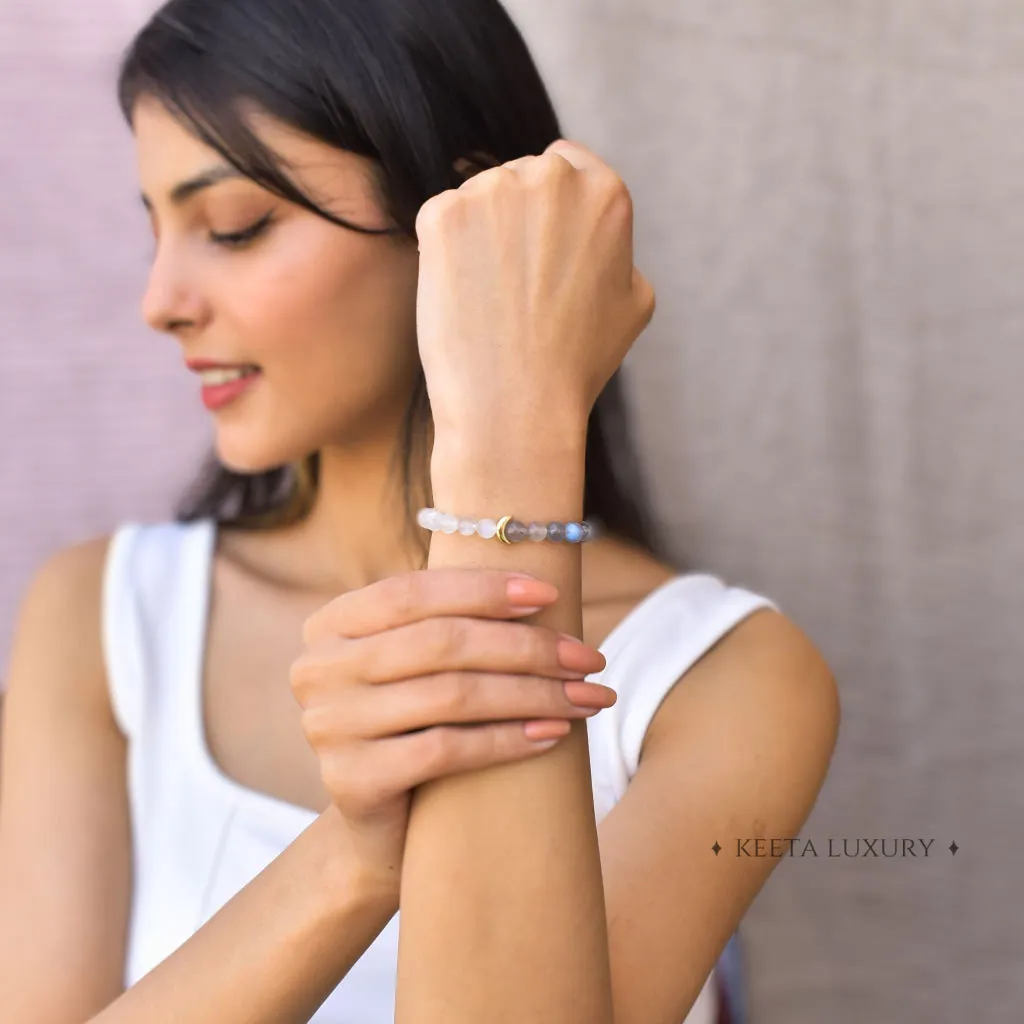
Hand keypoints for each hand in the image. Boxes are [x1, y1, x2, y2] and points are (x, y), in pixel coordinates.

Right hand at [290, 568, 613, 895]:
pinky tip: (553, 735)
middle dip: (527, 647)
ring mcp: (328, 727)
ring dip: (533, 693)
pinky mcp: (350, 781)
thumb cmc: (418, 726)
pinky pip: (446, 750)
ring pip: (452, 696)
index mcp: (331, 625)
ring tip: (587, 698)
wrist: (384, 827)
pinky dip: (508, 740)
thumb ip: (451, 623)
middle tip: (589, 659)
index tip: (551, 595)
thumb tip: (542, 589)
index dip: (483, 589)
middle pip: (440, 643)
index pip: (412, 592)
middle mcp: (317, 670)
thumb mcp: (421, 665)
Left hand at [414, 139, 655, 437]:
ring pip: (477, 198)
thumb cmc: (577, 364)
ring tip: (490, 298)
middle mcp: (551, 178)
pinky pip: (439, 220)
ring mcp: (492, 190)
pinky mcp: (442, 214)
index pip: (568, 164)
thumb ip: (619, 249)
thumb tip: (597, 234)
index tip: (541, 245)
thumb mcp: (634, 301)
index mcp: (605, 192)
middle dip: (513, 218)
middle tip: (514, 284)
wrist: (517, 405)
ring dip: (478, 234)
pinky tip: (462, 297)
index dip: (550, 207)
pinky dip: (443, 253)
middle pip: (519, 177)